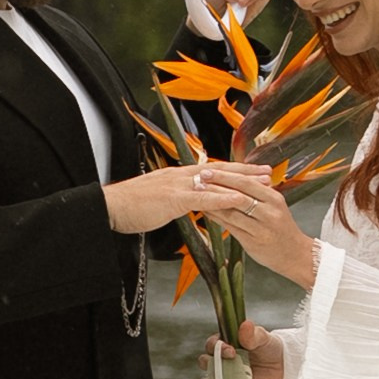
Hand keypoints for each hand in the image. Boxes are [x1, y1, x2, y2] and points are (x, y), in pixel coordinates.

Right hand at [103, 159, 270, 236]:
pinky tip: (241, 199)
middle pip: (221, 170)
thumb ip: (173, 198)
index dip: (234, 170)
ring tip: (264, 184)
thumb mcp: (156, 200)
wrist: (109, 207)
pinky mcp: (175, 198)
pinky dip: (225, 197)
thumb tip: (182, 202)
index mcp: (178, 176)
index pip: (212, 171)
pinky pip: (205, 197)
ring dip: (243, 182)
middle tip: (268, 171)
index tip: (252, 171)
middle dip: (246, 171)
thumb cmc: (129, 207)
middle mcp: (181, 175)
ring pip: (218, 181)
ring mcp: (179, 185)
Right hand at [200, 318, 286, 378]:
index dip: (217, 346)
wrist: (280, 365)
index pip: (212, 343)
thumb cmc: (268, 347)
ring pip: (209, 375)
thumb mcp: (263, 338)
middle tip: (229, 361)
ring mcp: (225, 372)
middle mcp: (221, 357)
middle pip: (205, 359)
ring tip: (224, 377)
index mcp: (225, 342)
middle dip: (211, 361)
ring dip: (212, 377)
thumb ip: (253, 334)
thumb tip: (245, 325)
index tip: (230, 350)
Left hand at [204, 174, 318, 288]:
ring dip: (213, 201)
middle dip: (217, 184)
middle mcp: (269, 212)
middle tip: (199, 177)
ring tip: (198, 193)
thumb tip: (233, 177)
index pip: (247, 182)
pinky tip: (206, 211)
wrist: (295, 255)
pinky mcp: (253, 242)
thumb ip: (257, 193)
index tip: (209, 169)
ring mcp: (261, 228)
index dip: (226, 175)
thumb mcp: (274, 206)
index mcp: (274, 198)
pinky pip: (230, 226)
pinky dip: (217, 217)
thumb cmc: (281, 229)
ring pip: (233, 211)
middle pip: (239, 194)